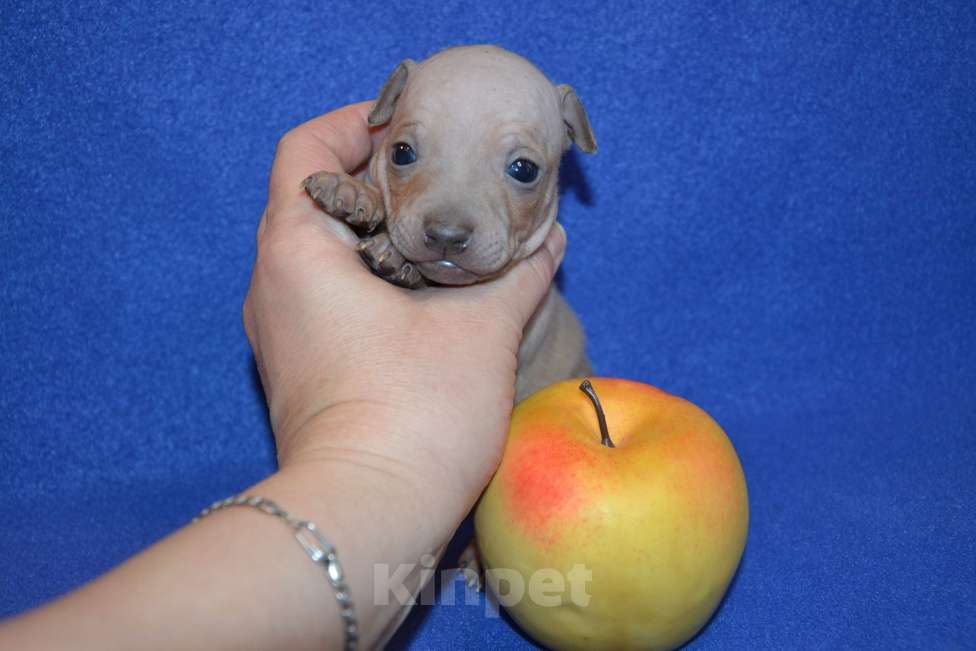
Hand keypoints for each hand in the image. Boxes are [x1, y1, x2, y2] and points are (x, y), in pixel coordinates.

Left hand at [243, 101, 565, 528]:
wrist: (367, 520)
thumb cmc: (414, 415)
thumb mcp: (479, 332)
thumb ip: (517, 275)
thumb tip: (549, 243)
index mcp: (297, 250)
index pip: (306, 148)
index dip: (358, 123)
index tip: (417, 129)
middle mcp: (273, 283)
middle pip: (316, 196)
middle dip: (382, 180)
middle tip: (447, 177)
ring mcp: (282, 329)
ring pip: (324, 251)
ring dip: (382, 234)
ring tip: (447, 231)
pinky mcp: (301, 365)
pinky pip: (329, 294)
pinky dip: (375, 277)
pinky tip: (431, 291)